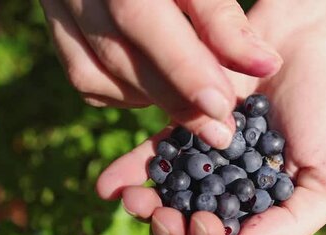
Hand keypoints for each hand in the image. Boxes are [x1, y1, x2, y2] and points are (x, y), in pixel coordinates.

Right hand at [40, 0, 282, 148]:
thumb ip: (221, 16)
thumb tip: (265, 66)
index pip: (141, 17)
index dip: (182, 66)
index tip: (221, 105)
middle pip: (119, 53)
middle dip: (176, 96)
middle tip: (221, 131)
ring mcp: (60, 12)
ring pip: (98, 74)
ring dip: (152, 97)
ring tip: (196, 105)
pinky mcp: (60, 33)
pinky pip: (87, 79)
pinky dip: (126, 94)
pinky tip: (157, 89)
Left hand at [96, 1, 325, 234]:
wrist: (308, 47)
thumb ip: (293, 223)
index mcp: (262, 217)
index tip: (207, 222)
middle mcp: (228, 198)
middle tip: (165, 217)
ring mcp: (203, 167)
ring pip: (164, 206)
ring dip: (145, 213)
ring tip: (134, 201)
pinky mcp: (182, 133)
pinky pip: (151, 159)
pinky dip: (128, 174)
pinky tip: (108, 186)